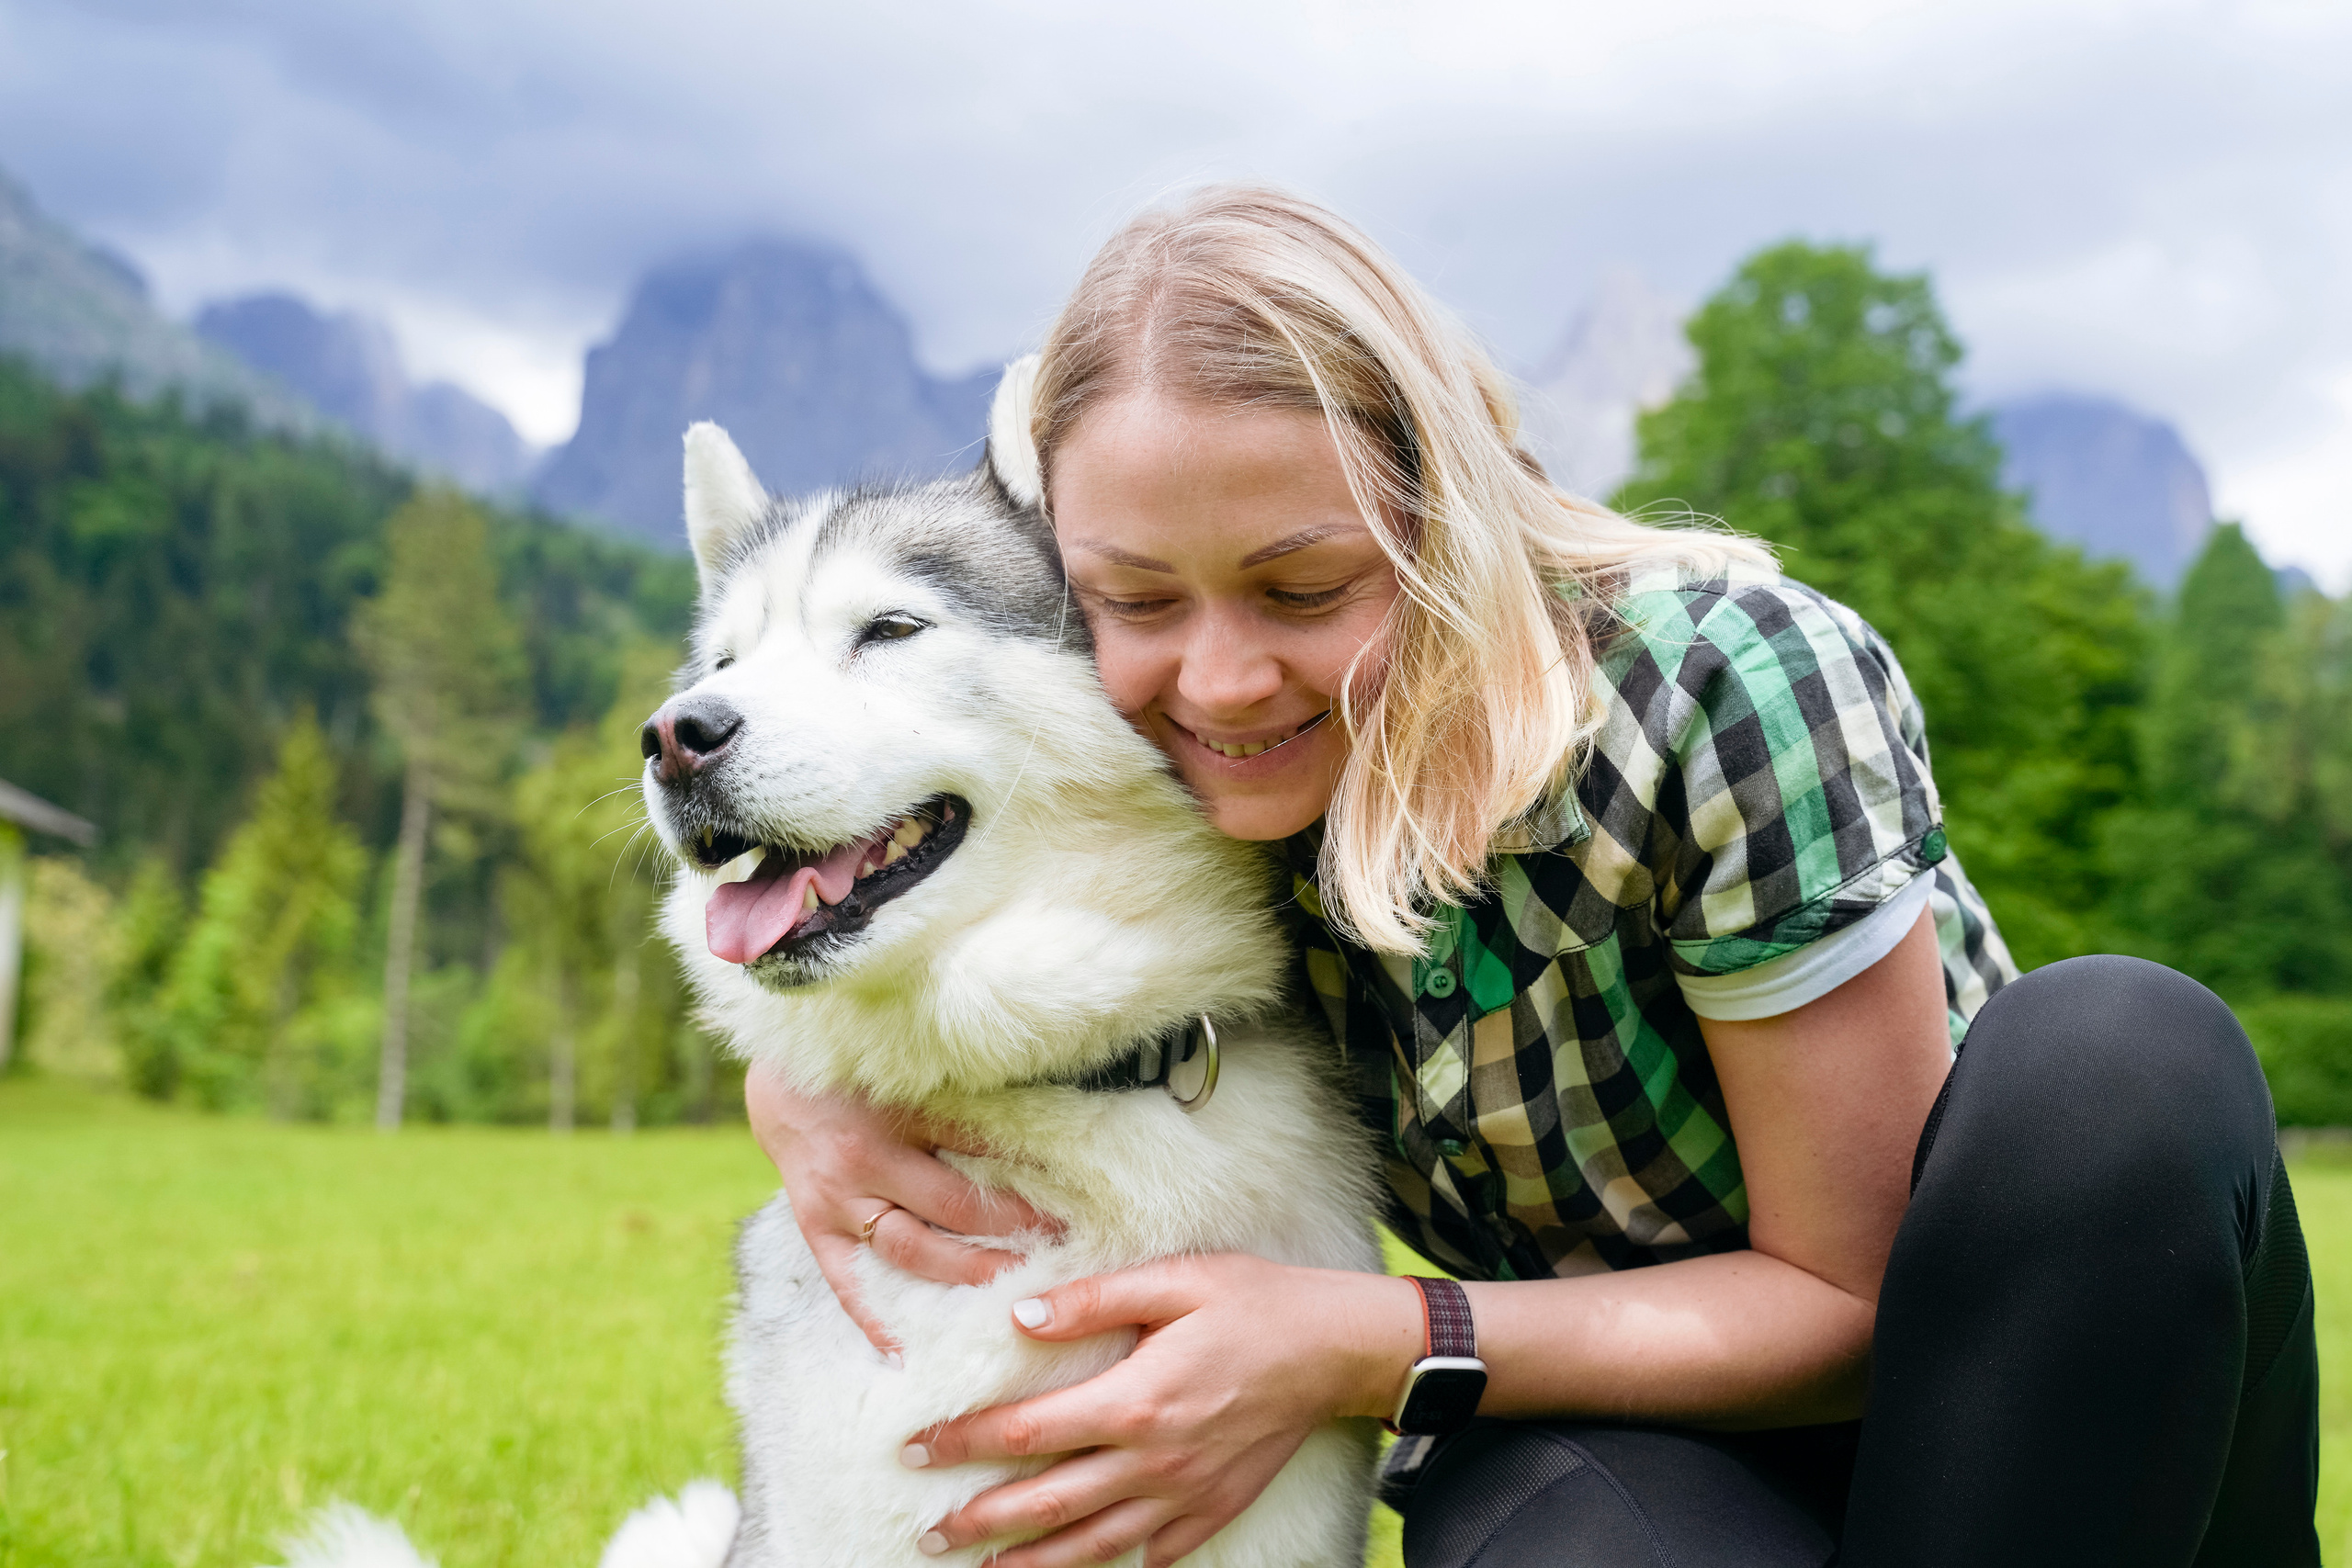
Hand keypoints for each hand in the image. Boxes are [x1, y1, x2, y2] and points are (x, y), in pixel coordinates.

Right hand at [745, 1061, 1061, 1352]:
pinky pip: (847, 1284)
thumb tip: (1040, 1132)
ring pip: (912, 1251)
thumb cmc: (861, 1071)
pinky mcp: (814, 1228)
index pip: (981, 1145)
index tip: (1081, 1192)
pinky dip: (876, 1321)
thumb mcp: (914, 1072)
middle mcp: (867, 1158)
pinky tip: (907, 1355)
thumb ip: (964, 1100)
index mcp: (900, 1110)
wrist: (780, 1082)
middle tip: (1065, 1248)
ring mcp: (837, 1200)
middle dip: (1014, 1230)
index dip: (1032, 1170)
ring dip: (967, 1274)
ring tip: (1016, 1293)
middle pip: (954, 1207)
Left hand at [901, 1255, 1418, 1566]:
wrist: (1339, 1348)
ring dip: (1033, 1561)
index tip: (917, 1448)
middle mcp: (1154, 1460)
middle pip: (1047, 1504)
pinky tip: (1088, 1567)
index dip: (965, 1442)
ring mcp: (1185, 1494)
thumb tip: (1019, 1319)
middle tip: (930, 1531)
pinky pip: (1154, 1552)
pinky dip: (1116, 1563)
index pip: (1028, 1431)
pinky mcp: (1214, 1509)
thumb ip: (1092, 1300)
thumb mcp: (1175, 1280)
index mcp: (1135, 1399)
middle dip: (980, 1519)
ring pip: (1092, 1543)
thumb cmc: (1257, 1303)